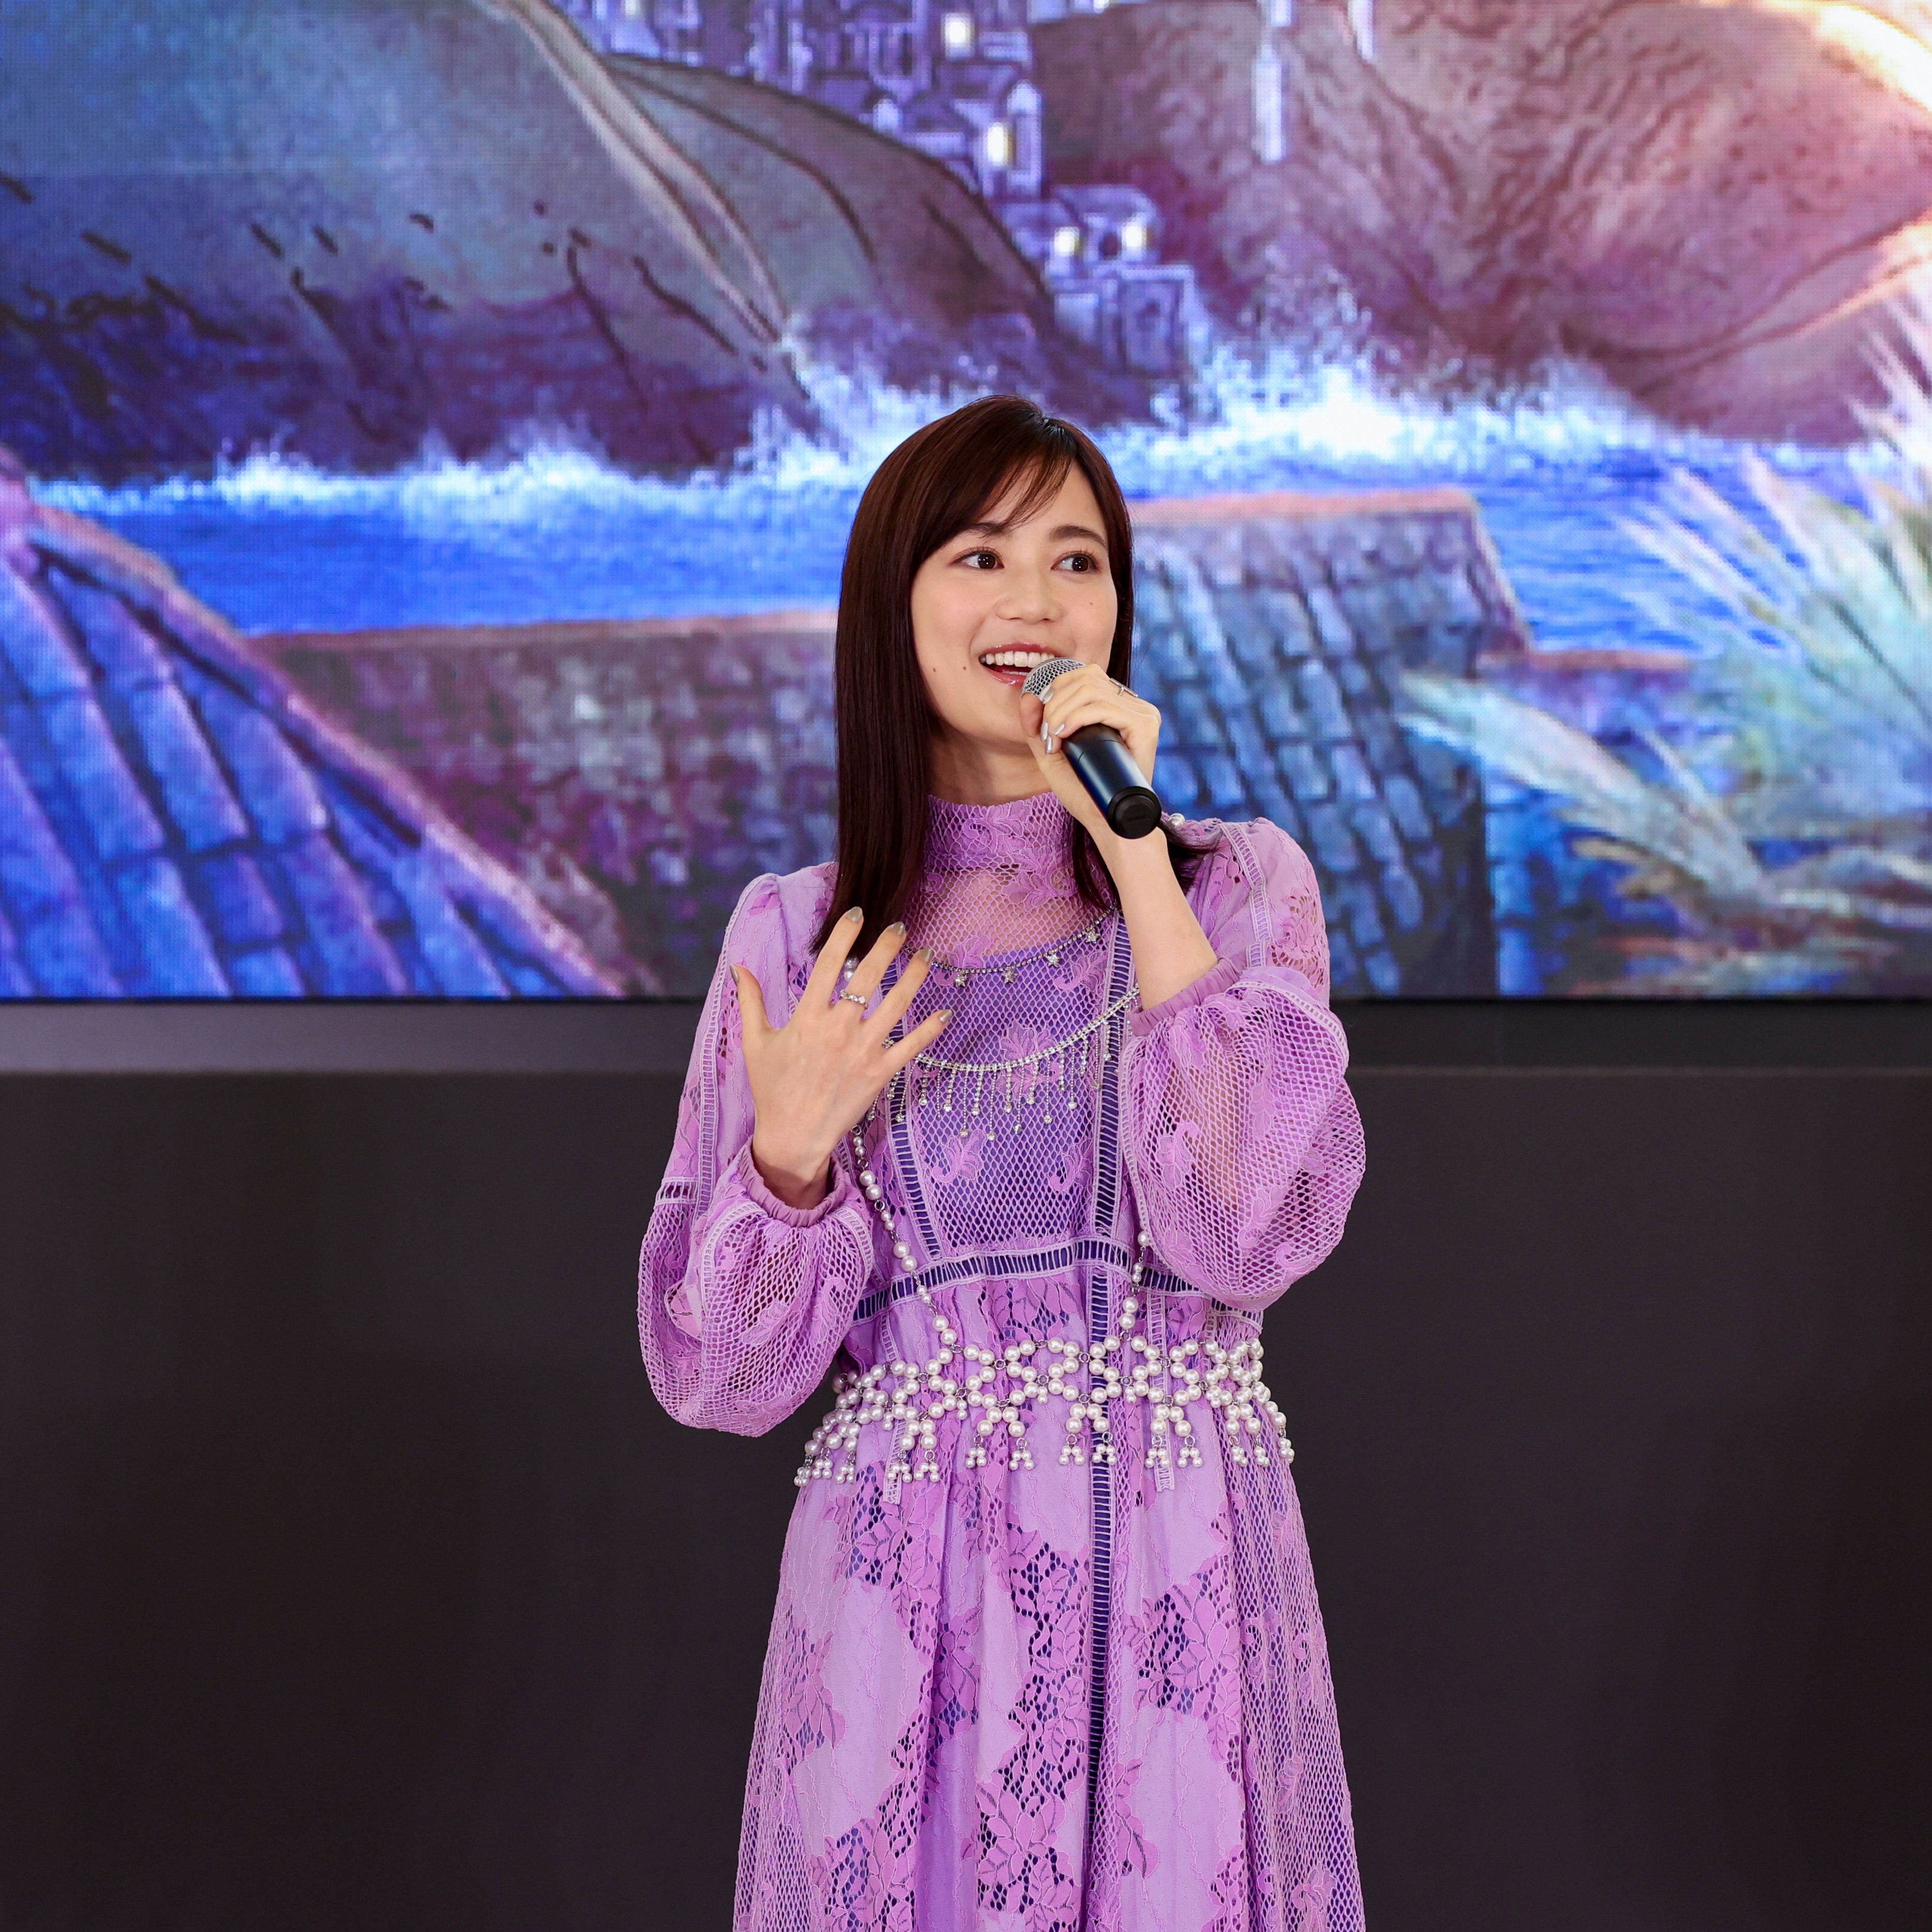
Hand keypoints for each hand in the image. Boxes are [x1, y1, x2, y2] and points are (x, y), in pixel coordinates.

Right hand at [734, 908, 951, 1208]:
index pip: (830, 963)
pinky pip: (911, 1047)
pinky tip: (945, 1011)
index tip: (857, 913)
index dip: (845, 933)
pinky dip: (930, 1030)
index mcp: (808, 1017)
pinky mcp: (881, 1073)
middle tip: (900, 926)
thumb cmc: (772, 1089)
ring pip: (897, 1005)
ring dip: (915, 976)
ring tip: (927, 954)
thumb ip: (751, 1001)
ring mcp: (863, 1051)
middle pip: (869, 976)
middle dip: (888, 946)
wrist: (793, 1136)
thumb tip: (739, 966)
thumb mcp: (755, 1042)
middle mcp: (838, 1029)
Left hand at [1021, 664, 1162, 850]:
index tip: (1043, 723)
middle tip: (1047, 734)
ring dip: (1061, 712)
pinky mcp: (1145, 725)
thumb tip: (1028, 696)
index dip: (1056, 689)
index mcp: (1116, 705)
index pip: (1084, 675)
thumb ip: (1038, 725)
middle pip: (1085, 678)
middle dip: (1055, 703)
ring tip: (1054, 738)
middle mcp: (1132, 705)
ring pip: (1091, 689)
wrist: (1106, 820)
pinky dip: (1076, 718)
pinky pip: (1104, 706)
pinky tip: (1065, 735)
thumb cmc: (1085, 791)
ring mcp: (1143, 713)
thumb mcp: (1052, 753)